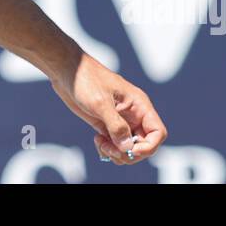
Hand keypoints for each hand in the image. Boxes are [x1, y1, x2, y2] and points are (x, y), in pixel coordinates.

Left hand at [52, 52, 166, 164]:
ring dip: (117, 154)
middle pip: (144, 145)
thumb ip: (116, 126)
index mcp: (139, 105)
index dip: (148, 147)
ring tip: (101, 144)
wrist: (67, 71)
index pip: (158, 132)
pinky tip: (97, 141)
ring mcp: (121, 121)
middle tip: (109, 149)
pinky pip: (116, 146)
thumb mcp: (101, 103)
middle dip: (129, 153)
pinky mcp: (107, 125)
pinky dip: (109, 150)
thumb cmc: (86, 80)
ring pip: (129, 148)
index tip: (129, 150)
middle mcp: (134, 115)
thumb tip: (127, 148)